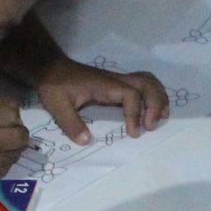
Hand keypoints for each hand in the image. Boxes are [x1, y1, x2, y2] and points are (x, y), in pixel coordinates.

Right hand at [0, 98, 29, 177]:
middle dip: (18, 130)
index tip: (2, 113)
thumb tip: (17, 112)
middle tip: (7, 128)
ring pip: (16, 154)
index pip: (9, 114)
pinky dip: (5, 160)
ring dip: (13, 146)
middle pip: (20, 137)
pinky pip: (7, 168)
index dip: (10, 112)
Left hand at [36, 55, 169, 143]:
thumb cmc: (54, 85)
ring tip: (160, 120)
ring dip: (158, 99)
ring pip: (148, 82)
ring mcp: (118, 82)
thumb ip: (70, 123)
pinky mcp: (118, 86)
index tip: (132, 133)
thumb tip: (87, 141)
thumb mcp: (56, 104)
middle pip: (147, 83)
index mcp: (104, 85)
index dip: (135, 114)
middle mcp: (115, 80)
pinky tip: (151, 115)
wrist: (51, 68)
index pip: (130, 94)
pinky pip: (142, 87)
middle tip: (151, 126)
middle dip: (156, 103)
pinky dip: (152, 98)